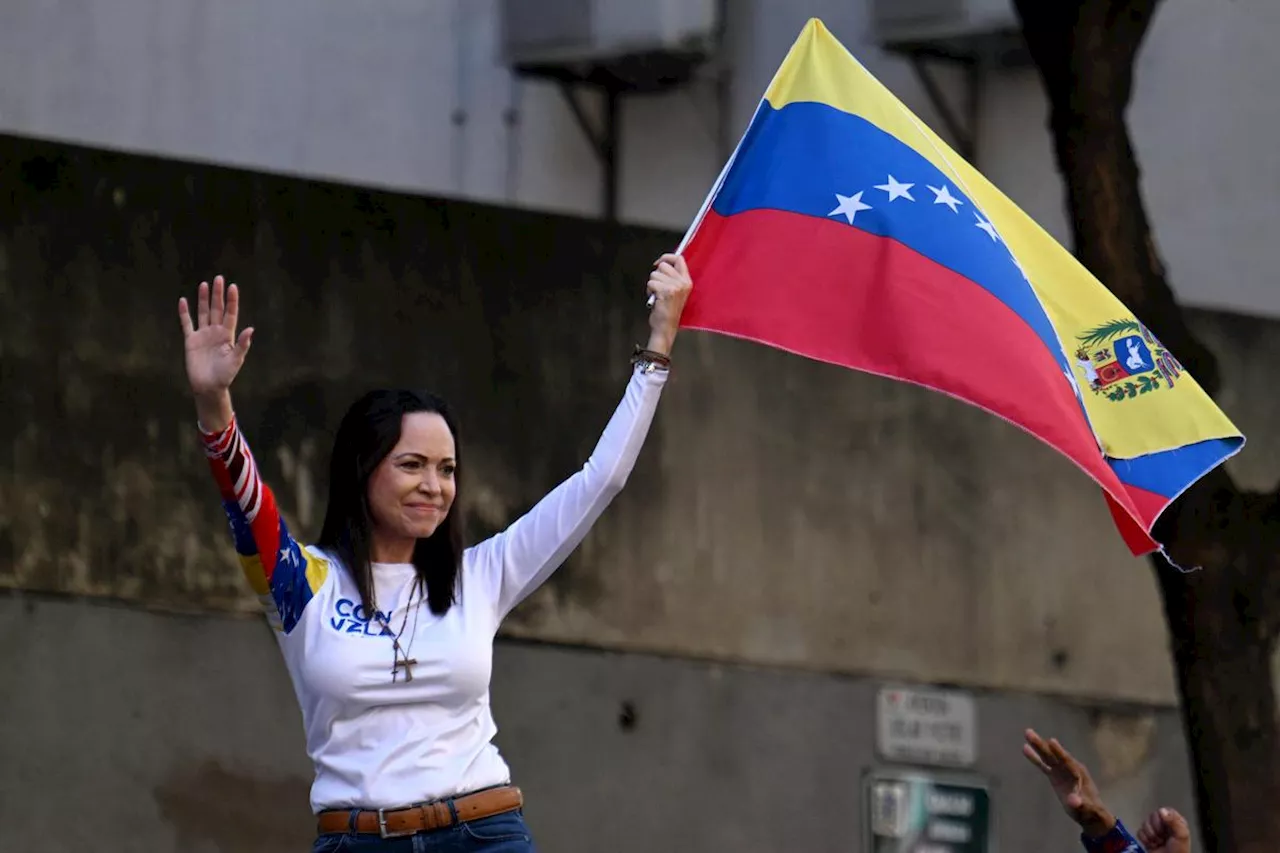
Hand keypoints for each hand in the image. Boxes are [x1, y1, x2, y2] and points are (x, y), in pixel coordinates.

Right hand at [178, 275, 252, 430]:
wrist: (208, 387)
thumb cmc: (225, 375)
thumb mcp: (236, 360)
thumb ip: (242, 344)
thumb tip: (251, 329)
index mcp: (228, 335)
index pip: (230, 313)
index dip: (231, 300)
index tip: (232, 286)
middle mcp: (216, 332)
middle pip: (216, 309)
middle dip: (218, 294)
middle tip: (219, 278)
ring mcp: (203, 335)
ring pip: (203, 313)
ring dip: (203, 299)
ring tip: (204, 284)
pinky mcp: (190, 340)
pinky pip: (187, 323)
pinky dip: (184, 313)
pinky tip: (183, 300)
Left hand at [645, 253, 692, 355]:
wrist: (666, 327)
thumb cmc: (668, 311)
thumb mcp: (676, 291)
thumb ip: (673, 277)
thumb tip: (662, 263)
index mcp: (687, 281)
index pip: (679, 259)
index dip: (666, 257)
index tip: (658, 263)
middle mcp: (683, 283)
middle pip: (664, 265)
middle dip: (656, 275)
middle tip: (658, 287)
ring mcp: (675, 287)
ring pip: (655, 274)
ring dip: (652, 284)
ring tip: (657, 295)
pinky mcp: (666, 291)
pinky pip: (651, 283)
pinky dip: (649, 290)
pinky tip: (654, 299)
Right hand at [1023, 729, 1115, 836]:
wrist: (1088, 811)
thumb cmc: (1090, 810)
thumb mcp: (1087, 808)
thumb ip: (1080, 804)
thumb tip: (1073, 801)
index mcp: (1079, 773)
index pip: (1067, 761)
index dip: (1059, 752)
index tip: (1051, 741)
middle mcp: (1069, 768)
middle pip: (1054, 755)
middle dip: (1042, 745)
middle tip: (1029, 732)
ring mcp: (1061, 770)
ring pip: (1048, 756)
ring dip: (1038, 746)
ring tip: (1027, 733)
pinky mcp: (1055, 775)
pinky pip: (1043, 765)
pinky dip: (1035, 757)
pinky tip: (1025, 748)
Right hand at [1137, 807, 1190, 852]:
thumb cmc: (1178, 851)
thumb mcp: (1181, 836)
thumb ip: (1174, 821)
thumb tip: (1162, 810)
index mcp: (1175, 821)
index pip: (1165, 810)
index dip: (1163, 817)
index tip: (1166, 826)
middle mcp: (1164, 824)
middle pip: (1152, 816)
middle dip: (1156, 828)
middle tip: (1162, 837)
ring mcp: (1154, 830)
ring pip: (1144, 823)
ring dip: (1151, 836)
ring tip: (1158, 842)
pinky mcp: (1146, 837)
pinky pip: (1139, 832)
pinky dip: (1145, 840)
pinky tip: (1152, 845)